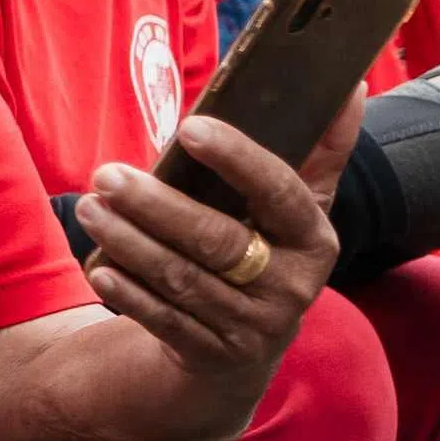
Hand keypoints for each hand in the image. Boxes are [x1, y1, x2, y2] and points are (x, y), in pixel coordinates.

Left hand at [75, 114, 338, 386]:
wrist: (247, 347)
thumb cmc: (268, 251)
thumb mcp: (298, 208)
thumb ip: (321, 150)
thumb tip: (348, 86)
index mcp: (315, 239)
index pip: (281, 192)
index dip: (239, 159)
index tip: (190, 126)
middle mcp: (292, 286)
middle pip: (218, 240)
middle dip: (157, 206)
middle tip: (107, 174)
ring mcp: (253, 326)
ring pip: (183, 280)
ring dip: (130, 243)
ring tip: (91, 208)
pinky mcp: (213, 354)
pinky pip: (165, 321)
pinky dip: (130, 292)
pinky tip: (99, 265)